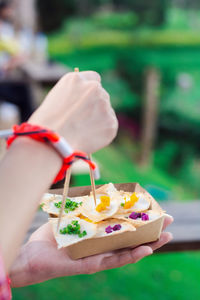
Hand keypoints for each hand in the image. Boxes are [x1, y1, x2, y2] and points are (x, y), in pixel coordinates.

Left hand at [10, 215, 172, 286]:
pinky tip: (145, 250)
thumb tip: (94, 185)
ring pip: (128, 251)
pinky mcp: (91, 265)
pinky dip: (130, 256)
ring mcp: (99, 256)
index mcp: (100, 234)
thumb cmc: (52, 235)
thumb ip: (83, 203)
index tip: (155, 209)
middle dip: (151, 230)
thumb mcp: (71, 214)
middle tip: (168, 221)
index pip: (125, 226)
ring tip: (166, 236)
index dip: (141, 219)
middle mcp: (103, 246)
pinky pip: (114, 261)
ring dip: (149, 244)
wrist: (33, 254)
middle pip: (132, 238)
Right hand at [29, 71, 117, 152]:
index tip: (88, 101)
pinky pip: (110, 126)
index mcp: (76, 79)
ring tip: (81, 133)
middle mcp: (93, 88)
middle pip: (102, 95)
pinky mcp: (111, 122)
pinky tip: (88, 139)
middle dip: (95, 107)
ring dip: (99, 120)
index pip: (94, 79)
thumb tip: (84, 106)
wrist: (50, 142)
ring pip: (106, 111)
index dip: (90, 92)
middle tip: (83, 122)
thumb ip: (72, 97)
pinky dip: (102, 133)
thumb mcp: (54, 101)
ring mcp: (104, 105)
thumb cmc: (45, 125)